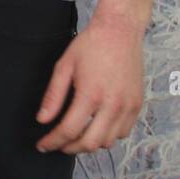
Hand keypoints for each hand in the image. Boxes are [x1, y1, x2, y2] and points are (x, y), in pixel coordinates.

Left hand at [34, 10, 144, 153]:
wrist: (120, 30)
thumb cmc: (91, 44)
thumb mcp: (64, 66)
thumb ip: (53, 96)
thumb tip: (42, 120)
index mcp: (91, 94)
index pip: (69, 130)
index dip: (53, 141)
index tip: (43, 145)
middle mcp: (112, 104)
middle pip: (90, 143)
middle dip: (70, 148)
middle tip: (58, 145)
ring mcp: (128, 106)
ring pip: (108, 141)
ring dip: (89, 144)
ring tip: (75, 136)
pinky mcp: (137, 104)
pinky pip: (123, 132)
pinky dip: (108, 136)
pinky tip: (96, 127)